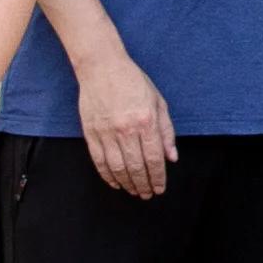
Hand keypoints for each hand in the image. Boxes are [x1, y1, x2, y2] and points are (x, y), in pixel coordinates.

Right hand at [73, 40, 176, 199]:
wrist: (102, 67)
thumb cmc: (133, 82)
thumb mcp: (158, 103)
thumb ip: (166, 131)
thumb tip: (171, 158)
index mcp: (146, 121)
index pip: (154, 159)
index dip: (158, 178)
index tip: (160, 188)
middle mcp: (126, 129)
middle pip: (136, 167)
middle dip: (144, 185)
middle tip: (148, 194)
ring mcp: (106, 132)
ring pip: (117, 168)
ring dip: (127, 184)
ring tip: (134, 191)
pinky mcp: (91, 132)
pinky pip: (99, 161)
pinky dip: (107, 175)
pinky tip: (115, 182)